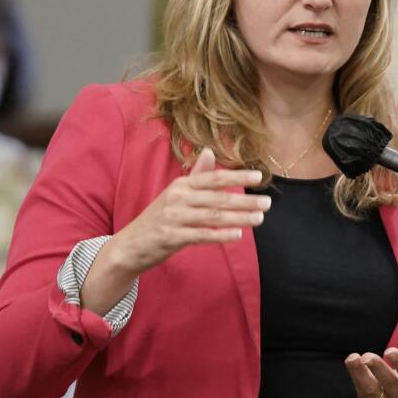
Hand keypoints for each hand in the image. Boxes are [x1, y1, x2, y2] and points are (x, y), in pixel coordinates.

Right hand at [82, 149, 267, 313]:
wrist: (130, 245)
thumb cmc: (158, 218)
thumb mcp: (176, 194)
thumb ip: (195, 175)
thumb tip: (209, 152)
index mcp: (181, 185)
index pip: (213, 178)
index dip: (237, 176)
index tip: (259, 177)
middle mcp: (178, 198)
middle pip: (217, 198)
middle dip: (244, 200)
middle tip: (267, 202)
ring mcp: (174, 218)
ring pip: (212, 217)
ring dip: (238, 218)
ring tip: (259, 218)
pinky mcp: (171, 237)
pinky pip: (201, 235)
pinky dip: (220, 235)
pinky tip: (238, 235)